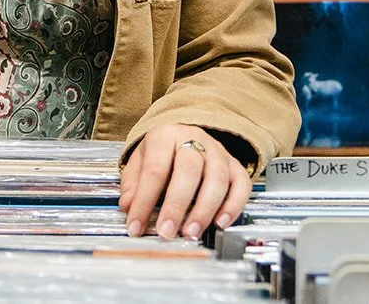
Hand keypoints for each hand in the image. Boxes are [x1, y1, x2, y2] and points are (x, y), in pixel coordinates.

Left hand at [118, 124, 251, 240]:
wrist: (186, 135)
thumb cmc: (162, 152)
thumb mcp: (140, 160)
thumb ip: (132, 184)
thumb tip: (128, 206)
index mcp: (165, 136)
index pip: (155, 170)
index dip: (144, 201)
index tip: (136, 226)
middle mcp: (194, 139)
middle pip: (188, 171)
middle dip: (177, 205)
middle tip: (167, 231)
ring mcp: (218, 152)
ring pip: (216, 179)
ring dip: (204, 210)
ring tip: (191, 232)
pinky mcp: (235, 165)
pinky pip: (241, 185)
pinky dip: (233, 206)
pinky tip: (220, 223)